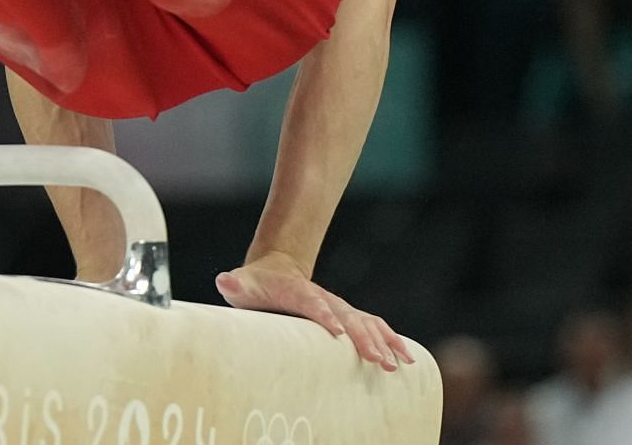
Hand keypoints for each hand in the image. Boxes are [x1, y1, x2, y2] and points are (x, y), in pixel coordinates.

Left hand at [215, 253, 413, 371]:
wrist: (276, 268)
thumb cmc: (256, 284)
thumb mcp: (242, 284)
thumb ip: (235, 283)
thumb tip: (225, 281)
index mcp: (299, 292)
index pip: (313, 302)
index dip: (324, 315)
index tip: (336, 331)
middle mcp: (324, 298)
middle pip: (346, 316)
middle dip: (362, 338)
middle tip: (377, 360)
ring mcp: (338, 306)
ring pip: (365, 322)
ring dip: (382, 341)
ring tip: (396, 364)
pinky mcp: (347, 316)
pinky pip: (373, 326)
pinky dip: (390, 339)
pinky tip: (406, 359)